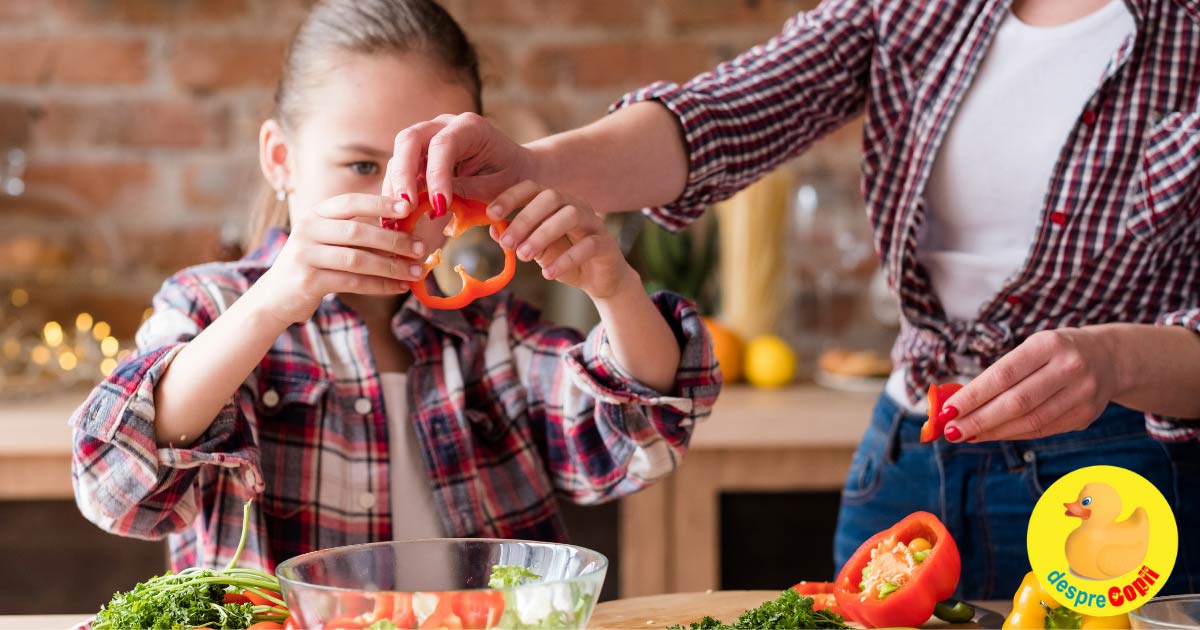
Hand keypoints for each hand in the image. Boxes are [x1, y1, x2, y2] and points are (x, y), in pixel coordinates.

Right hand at [255, 193, 426, 323]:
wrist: (275, 297)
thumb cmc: (312, 265)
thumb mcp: (327, 241)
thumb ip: (355, 232)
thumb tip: (403, 233)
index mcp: (315, 214)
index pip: (350, 202)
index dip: (380, 203)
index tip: (408, 207)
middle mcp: (307, 230)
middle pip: (358, 232)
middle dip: (393, 240)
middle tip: (420, 247)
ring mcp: (306, 255)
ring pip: (358, 259)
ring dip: (391, 266)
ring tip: (415, 271)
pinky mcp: (308, 280)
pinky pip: (353, 282)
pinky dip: (380, 285)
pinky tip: (399, 287)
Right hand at [385, 113, 532, 215]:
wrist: (516, 169)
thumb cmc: (511, 177)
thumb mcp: (497, 187)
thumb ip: (468, 191)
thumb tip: (436, 203)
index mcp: (470, 127)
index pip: (442, 145)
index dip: (436, 175)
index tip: (439, 206)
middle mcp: (444, 125)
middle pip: (410, 140)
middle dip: (404, 175)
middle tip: (405, 206)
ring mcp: (430, 136)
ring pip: (400, 153)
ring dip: (396, 185)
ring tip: (398, 214)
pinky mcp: (421, 154)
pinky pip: (402, 168)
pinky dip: (398, 189)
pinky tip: (398, 212)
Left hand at [490, 180, 637, 299]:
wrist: (599, 280)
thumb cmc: (564, 259)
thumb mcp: (536, 250)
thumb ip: (519, 239)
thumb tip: (493, 230)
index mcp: (556, 203)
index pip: (533, 188)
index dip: (511, 197)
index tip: (491, 214)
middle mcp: (575, 206)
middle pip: (551, 198)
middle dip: (525, 219)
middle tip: (507, 243)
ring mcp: (593, 223)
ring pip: (570, 216)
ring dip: (543, 235)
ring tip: (524, 256)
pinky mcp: (606, 244)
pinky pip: (588, 245)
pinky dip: (566, 259)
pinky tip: (548, 273)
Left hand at [942, 327, 1121, 441]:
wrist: (1108, 358)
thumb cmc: (1054, 352)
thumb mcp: (1031, 348)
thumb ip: (1000, 374)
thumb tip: (958, 402)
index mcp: (1049, 344)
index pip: (1004, 374)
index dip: (974, 395)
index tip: (948, 409)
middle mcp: (1069, 368)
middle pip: (1016, 402)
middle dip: (978, 419)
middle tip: (951, 431)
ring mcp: (1082, 394)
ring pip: (1029, 421)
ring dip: (992, 431)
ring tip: (965, 434)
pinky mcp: (1086, 416)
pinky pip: (1042, 430)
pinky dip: (1012, 434)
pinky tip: (991, 434)